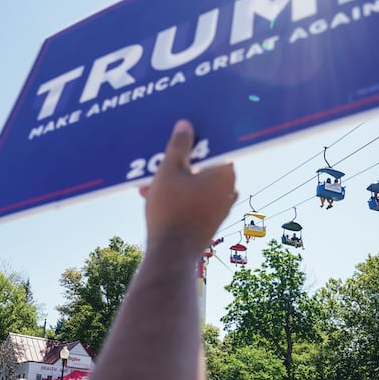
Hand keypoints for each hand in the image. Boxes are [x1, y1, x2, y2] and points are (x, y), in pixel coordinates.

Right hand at [139, 120, 236, 256]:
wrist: (171, 253)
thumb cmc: (171, 209)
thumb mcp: (169, 170)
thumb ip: (178, 146)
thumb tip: (186, 126)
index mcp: (224, 173)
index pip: (216, 145)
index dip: (198, 138)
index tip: (184, 134)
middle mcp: (228, 189)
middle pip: (205, 165)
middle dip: (180, 161)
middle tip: (160, 157)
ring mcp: (221, 207)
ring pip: (198, 184)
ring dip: (176, 179)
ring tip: (150, 181)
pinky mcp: (211, 221)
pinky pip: (196, 200)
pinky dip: (180, 195)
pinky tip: (156, 195)